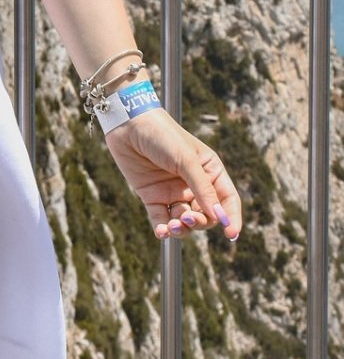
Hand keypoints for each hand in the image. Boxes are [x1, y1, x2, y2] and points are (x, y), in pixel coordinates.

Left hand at [104, 108, 241, 241]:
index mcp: (209, 171)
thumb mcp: (186, 159)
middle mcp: (193, 184)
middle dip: (199, 222)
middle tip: (187, 218)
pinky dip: (163, 230)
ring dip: (181, 228)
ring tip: (172, 226)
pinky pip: (161, 220)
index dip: (231, 217)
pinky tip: (162, 232)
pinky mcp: (152, 196)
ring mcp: (173, 191)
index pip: (226, 199)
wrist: (128, 124)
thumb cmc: (162, 134)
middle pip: (206, 215)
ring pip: (184, 221)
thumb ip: (202, 188)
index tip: (231, 233)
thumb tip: (218, 217)